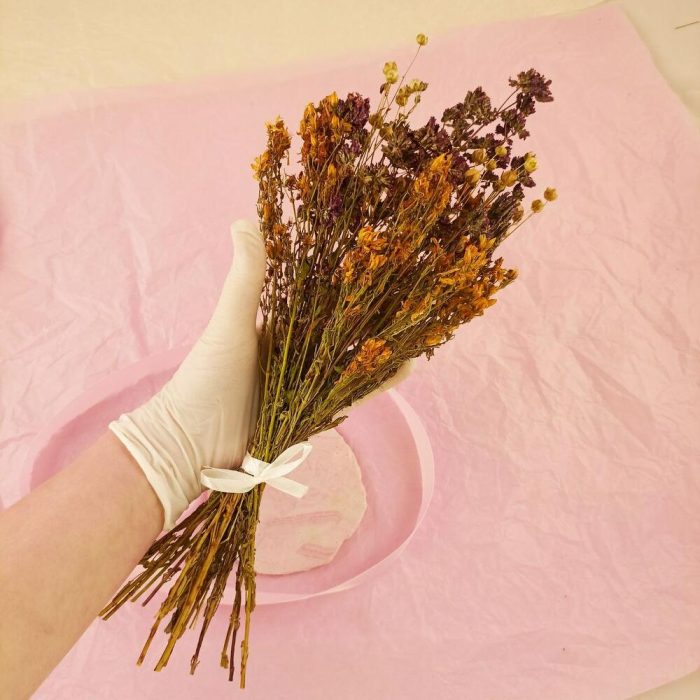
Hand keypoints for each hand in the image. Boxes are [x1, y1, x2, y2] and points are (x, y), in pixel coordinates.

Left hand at [109, 219, 413, 530]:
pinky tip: (405, 367)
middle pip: (341, 327)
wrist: (192, 442)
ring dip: (381, 346)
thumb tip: (244, 220)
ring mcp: (307, 382)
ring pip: (352, 359)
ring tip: (417, 326)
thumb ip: (245, 280)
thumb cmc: (205, 379)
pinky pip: (352, 394)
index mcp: (277, 326)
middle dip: (371, 311)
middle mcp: (296, 352)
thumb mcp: (230, 325)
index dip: (341, 277)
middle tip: (408, 287)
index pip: (316, 295)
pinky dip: (377, 383)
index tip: (370, 252)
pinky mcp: (315, 412)